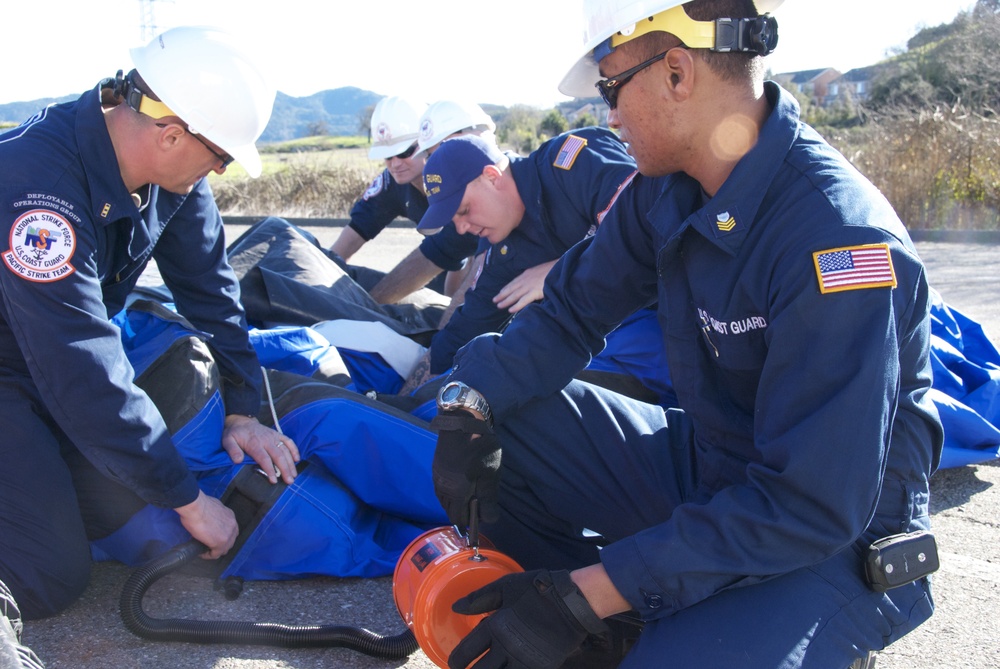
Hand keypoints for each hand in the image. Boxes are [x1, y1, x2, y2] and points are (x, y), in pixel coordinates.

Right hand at [174, 491, 237, 559]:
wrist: (195, 507)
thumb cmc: (199, 504)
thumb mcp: (212, 507)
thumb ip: (215, 515)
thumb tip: (209, 519)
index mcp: (230, 516)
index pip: (230, 530)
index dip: (222, 536)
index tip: (212, 537)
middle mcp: (232, 525)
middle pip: (230, 541)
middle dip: (220, 545)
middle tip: (209, 546)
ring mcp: (228, 535)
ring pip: (224, 549)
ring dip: (215, 551)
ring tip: (205, 551)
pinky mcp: (220, 543)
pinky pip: (215, 554)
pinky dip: (208, 555)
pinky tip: (202, 554)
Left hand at [221, 415, 299, 484]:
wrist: (241, 421)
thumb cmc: (234, 434)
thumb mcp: (228, 441)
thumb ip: (232, 450)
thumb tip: (238, 461)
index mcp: (254, 443)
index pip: (264, 458)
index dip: (270, 470)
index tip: (274, 480)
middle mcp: (266, 440)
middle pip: (278, 455)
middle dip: (285, 469)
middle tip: (289, 482)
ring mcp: (273, 436)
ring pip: (285, 450)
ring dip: (291, 463)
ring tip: (294, 475)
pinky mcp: (277, 434)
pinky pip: (289, 441)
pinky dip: (294, 449)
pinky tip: (297, 459)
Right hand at [430, 411, 500, 528]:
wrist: (462, 421)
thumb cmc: (480, 447)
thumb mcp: (490, 473)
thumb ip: (489, 498)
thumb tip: (489, 520)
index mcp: (456, 493)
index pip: (458, 519)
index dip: (470, 523)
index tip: (481, 517)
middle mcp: (442, 489)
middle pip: (450, 511)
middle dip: (463, 513)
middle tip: (478, 504)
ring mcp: (437, 478)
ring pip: (444, 501)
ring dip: (456, 503)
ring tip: (471, 494)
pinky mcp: (436, 469)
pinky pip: (441, 490)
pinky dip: (450, 493)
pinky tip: (461, 484)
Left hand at [449, 569, 607, 668]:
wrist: (572, 602)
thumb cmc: (537, 590)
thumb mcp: (505, 586)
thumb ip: (479, 599)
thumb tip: (455, 608)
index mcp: (496, 627)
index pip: (467, 651)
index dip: (456, 660)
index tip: (454, 663)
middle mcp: (507, 648)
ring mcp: (525, 661)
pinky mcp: (540, 667)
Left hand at [492, 261, 554, 312]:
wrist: (561, 269)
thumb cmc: (554, 270)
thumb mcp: (541, 271)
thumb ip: (534, 277)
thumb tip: (532, 283)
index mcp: (527, 274)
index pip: (514, 282)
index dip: (506, 288)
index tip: (500, 292)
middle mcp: (525, 279)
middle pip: (511, 288)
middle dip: (502, 295)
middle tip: (494, 300)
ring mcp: (529, 286)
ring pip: (514, 295)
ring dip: (506, 301)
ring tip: (499, 306)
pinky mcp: (535, 292)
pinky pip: (523, 300)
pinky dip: (516, 305)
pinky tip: (510, 310)